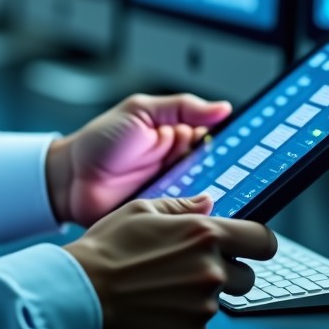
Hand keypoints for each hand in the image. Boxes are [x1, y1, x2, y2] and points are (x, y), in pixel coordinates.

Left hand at [46, 93, 231, 226]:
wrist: (68, 180)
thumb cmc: (99, 141)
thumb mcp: (139, 112)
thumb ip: (181, 107)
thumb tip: (222, 107)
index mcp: (179, 139)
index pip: (220, 143)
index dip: (240, 147)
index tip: (260, 152)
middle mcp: (181, 168)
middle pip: (221, 174)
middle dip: (234, 178)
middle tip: (248, 182)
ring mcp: (174, 195)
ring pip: (208, 200)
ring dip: (217, 201)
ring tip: (230, 202)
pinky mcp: (163, 219)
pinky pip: (186, 221)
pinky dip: (196, 222)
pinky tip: (206, 222)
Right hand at [63, 194, 276, 328]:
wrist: (82, 290)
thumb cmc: (107, 247)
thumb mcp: (141, 210)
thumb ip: (182, 207)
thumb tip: (209, 204)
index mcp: (204, 235)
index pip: (263, 241)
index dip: (258, 242)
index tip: (248, 245)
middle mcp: (210, 271)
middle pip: (247, 276)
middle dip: (227, 271)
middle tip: (191, 266)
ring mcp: (203, 306)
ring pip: (219, 300)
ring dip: (200, 294)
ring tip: (162, 285)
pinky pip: (199, 324)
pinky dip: (183, 317)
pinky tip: (155, 304)